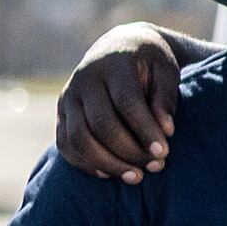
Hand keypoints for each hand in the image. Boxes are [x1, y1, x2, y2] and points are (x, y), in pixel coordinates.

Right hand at [53, 30, 187, 182]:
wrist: (118, 48)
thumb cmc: (149, 64)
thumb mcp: (165, 71)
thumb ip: (165, 98)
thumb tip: (166, 130)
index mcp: (112, 65)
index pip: (126, 102)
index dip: (144, 130)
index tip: (164, 152)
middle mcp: (84, 80)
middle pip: (100, 124)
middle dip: (129, 151)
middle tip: (156, 166)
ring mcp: (68, 97)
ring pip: (79, 139)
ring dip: (108, 163)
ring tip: (137, 177)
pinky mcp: (60, 114)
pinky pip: (66, 145)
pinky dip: (86, 164)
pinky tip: (110, 174)